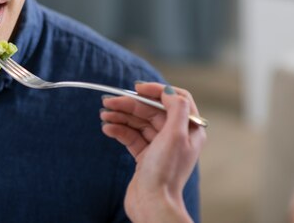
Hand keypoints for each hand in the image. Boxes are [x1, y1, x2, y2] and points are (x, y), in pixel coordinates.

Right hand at [100, 82, 205, 222]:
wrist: (152, 204)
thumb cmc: (166, 172)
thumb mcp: (176, 135)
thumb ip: (176, 108)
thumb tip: (167, 90)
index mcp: (189, 130)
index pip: (175, 99)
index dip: (156, 90)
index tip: (137, 88)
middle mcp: (176, 136)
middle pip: (151, 110)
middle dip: (129, 104)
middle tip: (108, 101)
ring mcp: (159, 147)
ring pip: (138, 122)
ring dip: (120, 116)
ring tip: (104, 114)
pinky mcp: (144, 157)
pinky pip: (131, 136)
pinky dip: (119, 130)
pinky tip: (107, 128)